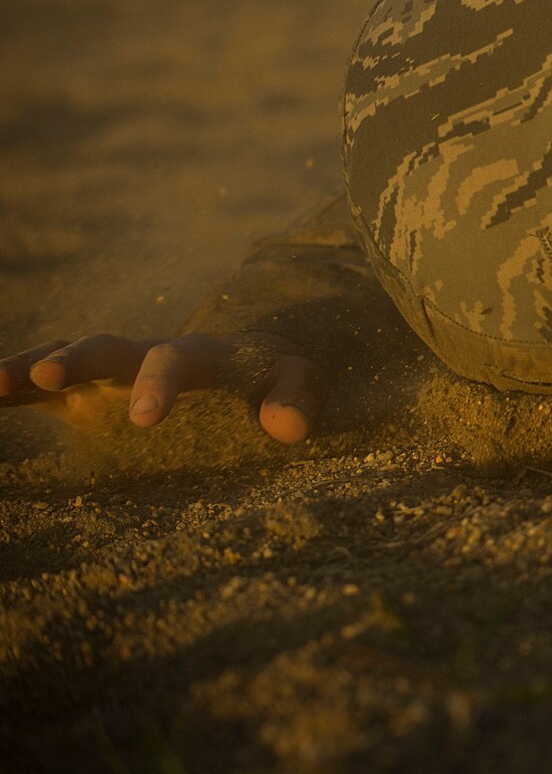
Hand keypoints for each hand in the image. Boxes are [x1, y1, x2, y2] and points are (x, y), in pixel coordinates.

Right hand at [0, 334, 317, 442]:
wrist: (256, 369)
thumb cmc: (280, 381)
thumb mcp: (300, 385)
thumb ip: (297, 401)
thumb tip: (287, 426)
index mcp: (202, 355)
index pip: (177, 361)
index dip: (159, 385)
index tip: (144, 420)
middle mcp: (149, 355)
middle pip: (108, 347)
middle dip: (77, 359)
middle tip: (43, 376)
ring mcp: (115, 374)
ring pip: (66, 358)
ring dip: (28, 366)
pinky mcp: (91, 398)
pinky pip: (44, 391)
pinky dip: (13, 389)